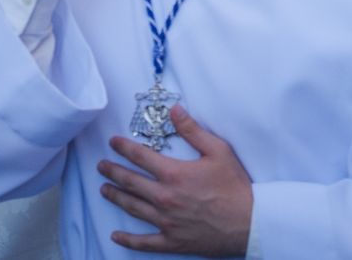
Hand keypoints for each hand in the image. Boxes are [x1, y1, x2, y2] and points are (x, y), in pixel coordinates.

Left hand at [99, 106, 252, 255]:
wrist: (250, 222)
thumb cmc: (235, 186)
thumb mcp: (218, 150)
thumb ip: (192, 130)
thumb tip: (174, 110)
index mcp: (174, 174)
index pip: (140, 157)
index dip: (123, 148)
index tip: (112, 143)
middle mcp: (165, 197)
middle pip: (130, 182)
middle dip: (113, 172)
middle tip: (101, 166)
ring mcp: (166, 221)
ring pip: (133, 207)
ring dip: (116, 197)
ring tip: (104, 190)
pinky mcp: (172, 241)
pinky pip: (144, 242)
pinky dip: (128, 240)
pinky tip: (116, 236)